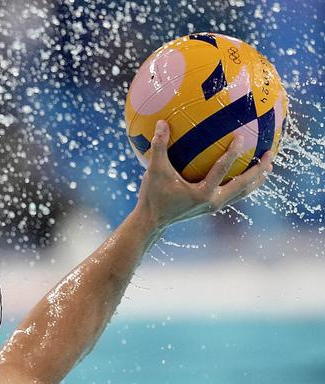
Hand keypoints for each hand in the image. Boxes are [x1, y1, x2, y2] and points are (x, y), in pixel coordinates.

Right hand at [135, 120, 272, 227]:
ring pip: (242, 193)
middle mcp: (213, 201)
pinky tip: (245, 175)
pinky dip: (243, 184)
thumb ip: (159, 147)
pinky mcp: (211, 207)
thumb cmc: (152, 196)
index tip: (241, 137)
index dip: (232, 153)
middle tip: (270, 154)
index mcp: (202, 193)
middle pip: (243, 185)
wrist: (151, 222)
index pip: (222, 170)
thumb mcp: (154, 171)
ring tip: (267, 167)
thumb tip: (161, 122)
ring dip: (256, 180)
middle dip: (259, 170)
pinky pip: (233, 194)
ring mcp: (214, 206)